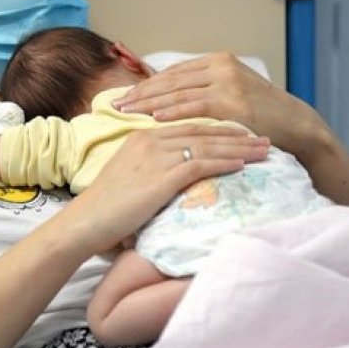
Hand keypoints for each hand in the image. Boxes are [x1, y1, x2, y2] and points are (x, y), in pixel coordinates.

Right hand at [61, 123, 269, 253]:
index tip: (243, 131)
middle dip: (236, 134)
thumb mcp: (129, 175)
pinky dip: (222, 163)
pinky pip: (198, 165)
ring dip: (238, 148)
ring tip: (263, 151)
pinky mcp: (160, 177)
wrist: (85, 221)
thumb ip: (152, 168)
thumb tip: (176, 174)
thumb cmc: (105, 207)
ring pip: (206, 146)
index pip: (189, 126)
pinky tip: (241, 166)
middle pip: (203, 132)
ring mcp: (155, 157)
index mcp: (142, 136)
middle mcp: (150, 140)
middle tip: (263, 137)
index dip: (219, 128)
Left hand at [113, 52, 325, 157]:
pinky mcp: (232, 101)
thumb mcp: (230, 92)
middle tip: (115, 104)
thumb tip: (162, 99)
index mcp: (216, 61)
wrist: (296, 124)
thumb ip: (201, 91)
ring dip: (149, 103)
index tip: (123, 94)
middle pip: (170, 80)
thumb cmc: (260, 114)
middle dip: (140, 93)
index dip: (146, 84)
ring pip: (178, 93)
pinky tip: (153, 118)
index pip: (172, 73)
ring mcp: (227, 81)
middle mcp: (220, 65)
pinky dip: (172, 112)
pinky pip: (194, 106)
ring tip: (126, 112)